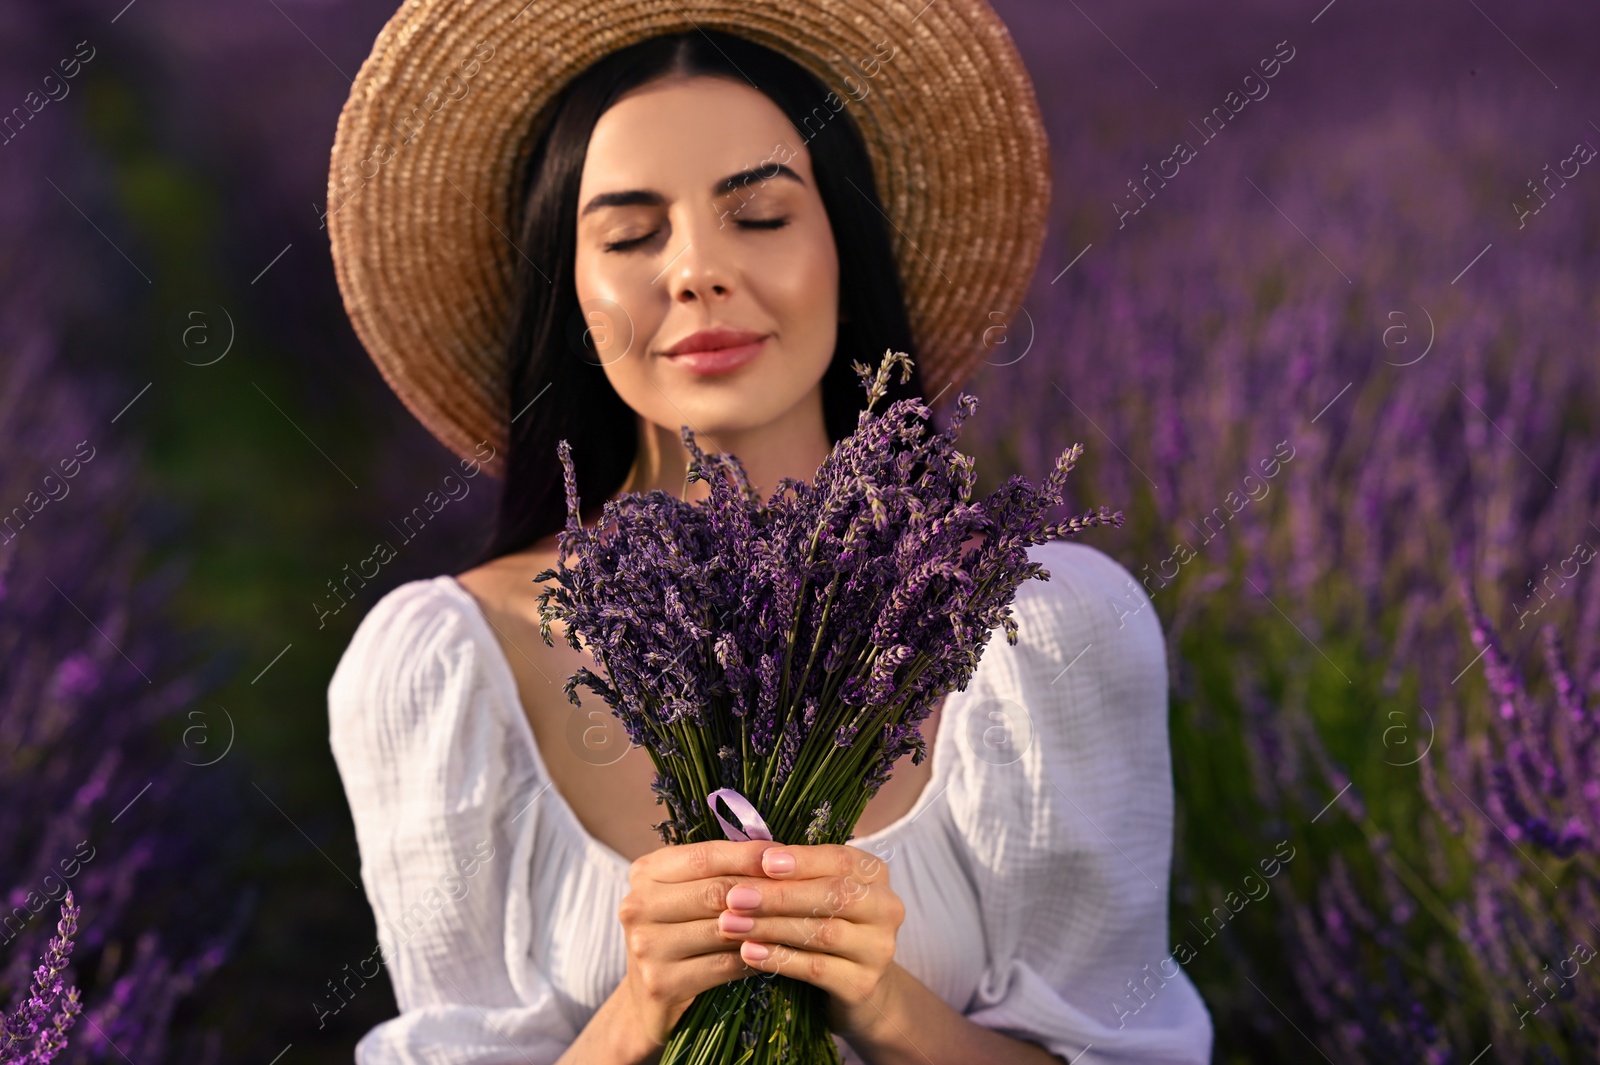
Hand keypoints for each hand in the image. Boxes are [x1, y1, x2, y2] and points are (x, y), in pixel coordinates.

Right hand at [613, 839, 776, 1049]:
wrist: (650, 999)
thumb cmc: (682, 934)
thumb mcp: (689, 894)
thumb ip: (719, 870)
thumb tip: (778, 849)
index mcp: (645, 873)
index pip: (704, 856)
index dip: (748, 855)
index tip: (786, 854)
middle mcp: (636, 905)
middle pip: (714, 891)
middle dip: (762, 890)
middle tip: (801, 890)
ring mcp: (645, 946)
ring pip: (722, 929)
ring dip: (765, 925)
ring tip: (797, 920)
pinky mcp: (660, 983)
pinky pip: (724, 965)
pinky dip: (755, 958)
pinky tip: (776, 953)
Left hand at [718, 843, 906, 1040]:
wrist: (858, 986)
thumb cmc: (827, 924)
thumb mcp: (819, 893)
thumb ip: (795, 874)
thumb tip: (745, 856)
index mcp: (875, 875)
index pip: (840, 859)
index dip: (802, 860)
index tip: (762, 862)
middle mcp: (886, 908)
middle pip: (834, 895)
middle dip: (779, 895)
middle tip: (734, 897)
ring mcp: (878, 949)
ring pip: (822, 933)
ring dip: (771, 927)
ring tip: (731, 925)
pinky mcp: (863, 985)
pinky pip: (817, 969)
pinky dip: (779, 959)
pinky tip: (749, 953)